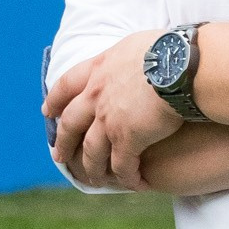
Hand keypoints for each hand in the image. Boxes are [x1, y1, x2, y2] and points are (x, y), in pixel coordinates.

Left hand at [43, 30, 179, 188]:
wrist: (180, 65)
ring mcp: (108, 119)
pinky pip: (121, 165)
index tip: (48, 112)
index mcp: (99, 69)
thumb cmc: (170, 50)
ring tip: (93, 180)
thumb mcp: (136, 44)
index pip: (67, 85)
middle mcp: (96, 95)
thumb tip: (134, 58)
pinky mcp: (127, 138)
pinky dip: (126, 177)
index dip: (55, 100)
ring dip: (91, 168)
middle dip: (63, 142)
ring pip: (92, 151)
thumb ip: (126, 58)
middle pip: (71, 123)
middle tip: (59, 156)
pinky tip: (133, 184)